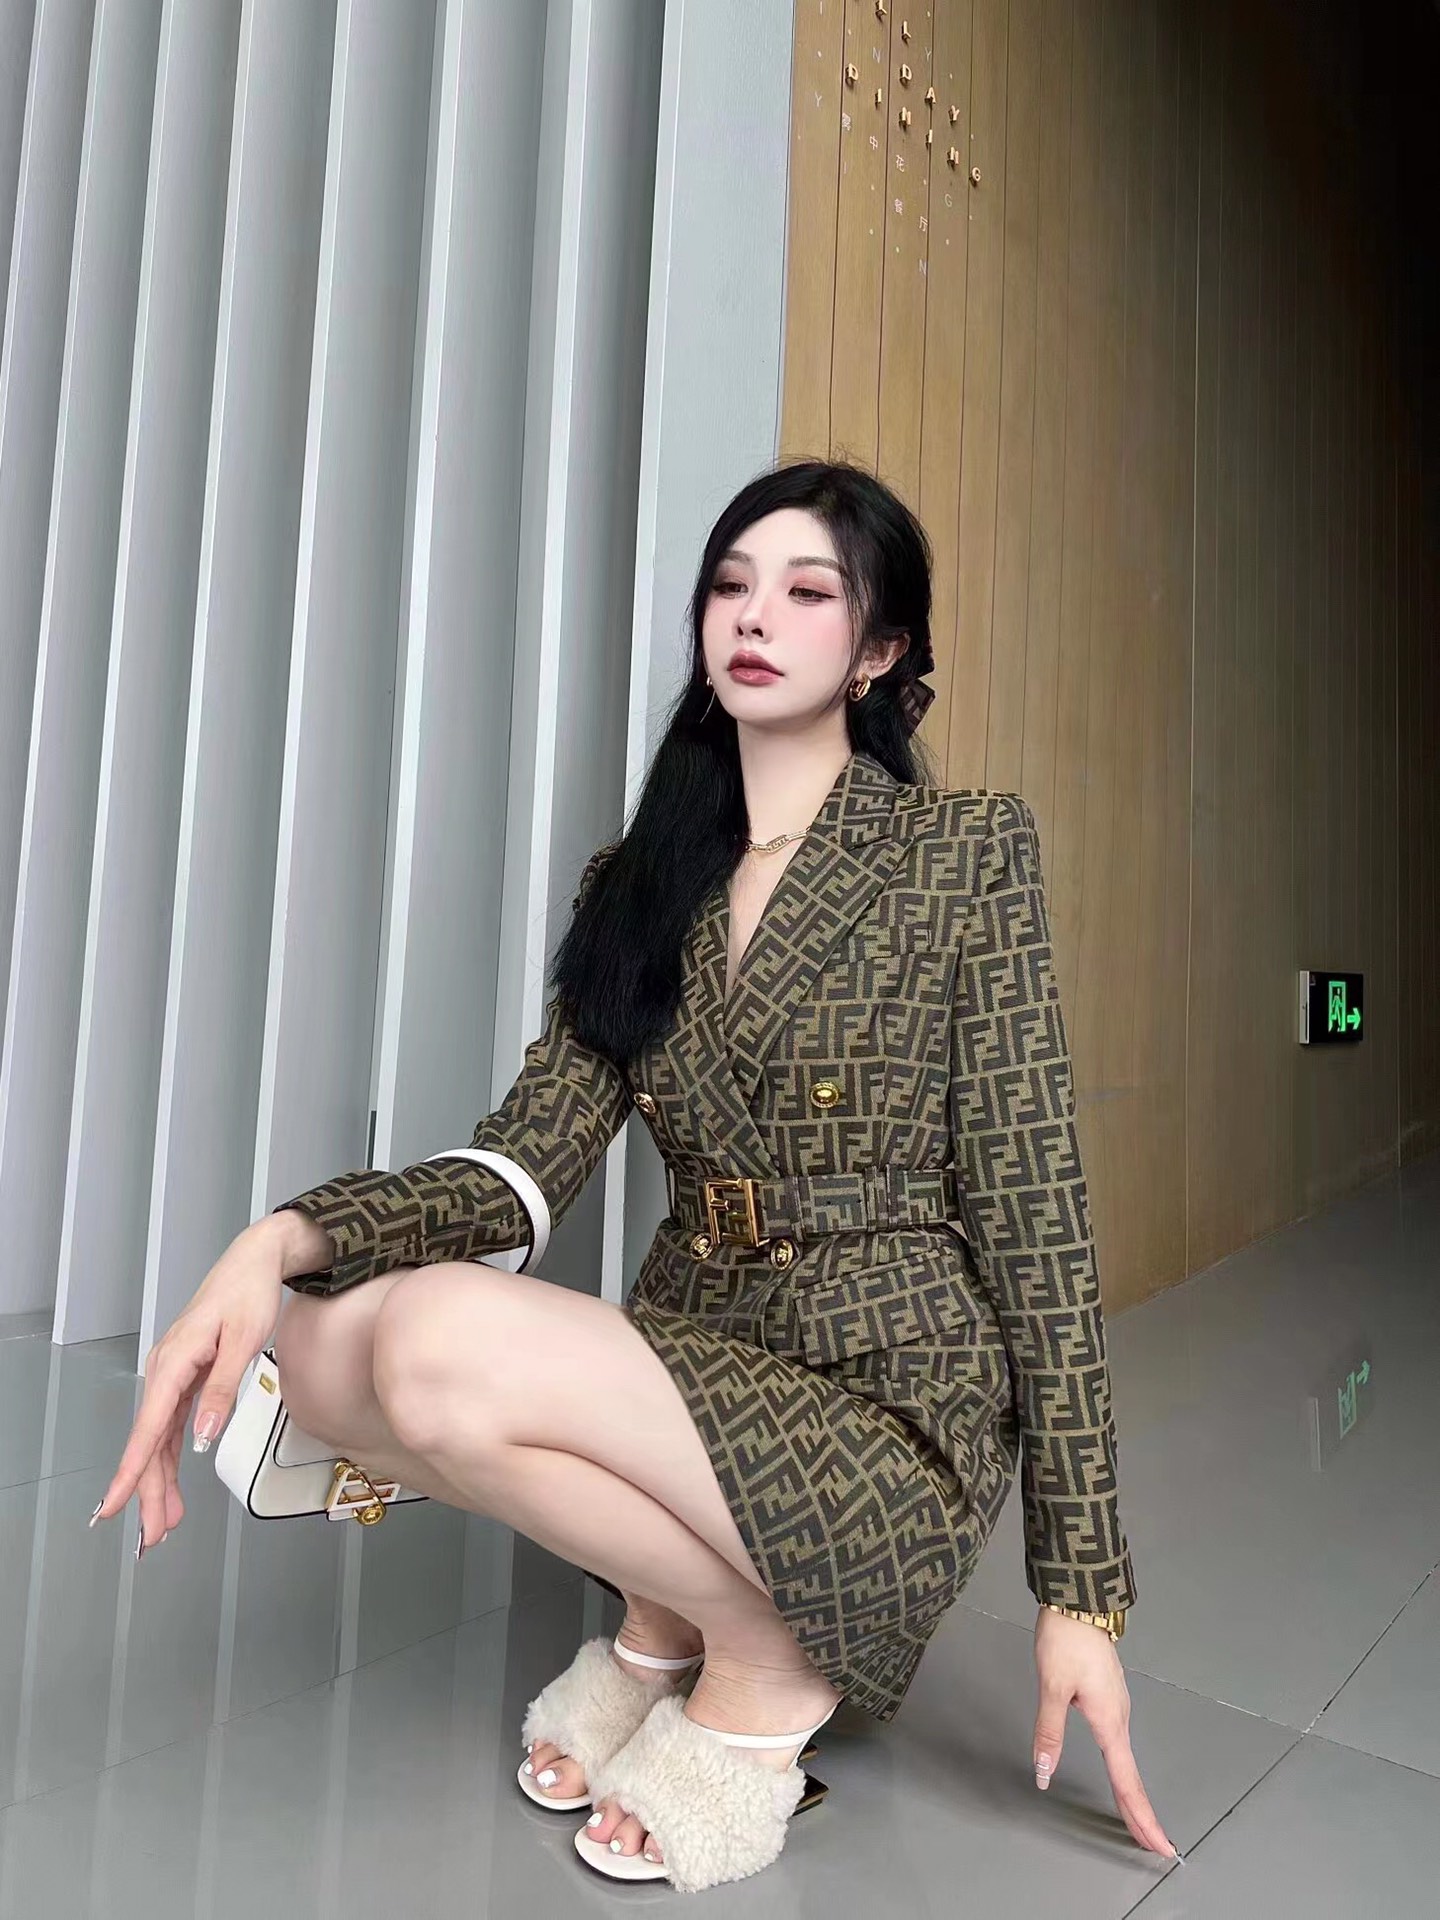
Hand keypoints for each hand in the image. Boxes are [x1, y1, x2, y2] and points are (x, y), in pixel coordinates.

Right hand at [89, 1222, 288, 1554]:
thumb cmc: (249, 1293)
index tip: (112, 1507)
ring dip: (159, 1481)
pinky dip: (170, 1456)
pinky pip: (170, 1425)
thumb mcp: (243, 1341)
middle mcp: (165, 1371)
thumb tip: (201, 1438)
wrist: (254, 1261)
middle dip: (148, 1492)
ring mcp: (172, 1375)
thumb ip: (222, 1391)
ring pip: (159, 1439)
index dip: (130, 1474)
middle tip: (153, 1535)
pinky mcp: (184, 1376)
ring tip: (164, 1523)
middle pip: (150, 1444)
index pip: (148, 1430)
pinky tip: (171, 1483)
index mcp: (173, 1363)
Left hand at [1032, 1605, 1179, 1860]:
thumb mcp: (1052, 1687)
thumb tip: (1044, 1772)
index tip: (1158, 1845)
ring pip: (1127, 1761)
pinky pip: (1121, 1744)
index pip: (1126, 1781)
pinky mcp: (1110, 1697)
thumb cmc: (1066, 1640)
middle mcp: (1119, 1717)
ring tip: (1137, 1822)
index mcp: (1109, 1720)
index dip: (1141, 1816)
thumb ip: (1049, 1732)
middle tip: (1154, 1847)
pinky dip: (1125, 1770)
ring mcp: (1118, 1707)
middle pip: (1132, 1777)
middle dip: (1142, 1814)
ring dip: (1133, 1794)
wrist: (1078, 1602)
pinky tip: (1121, 1776)